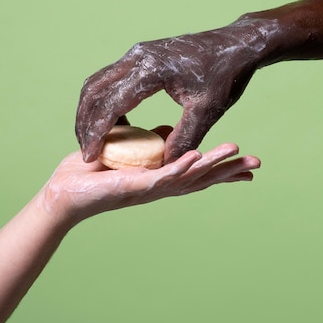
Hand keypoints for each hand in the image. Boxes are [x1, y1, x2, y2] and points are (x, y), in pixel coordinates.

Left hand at [41, 135, 260, 226]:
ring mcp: (149, 188)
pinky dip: (179, 168)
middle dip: (229, 171)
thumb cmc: (92, 173)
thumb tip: (163, 129)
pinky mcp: (133, 188)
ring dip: (212, 165)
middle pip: (201, 178)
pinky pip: (160, 177)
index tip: (247, 164)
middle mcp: (160, 186)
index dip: (222, 168)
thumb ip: (147, 140)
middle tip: (258, 164)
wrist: (65, 192)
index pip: (197, 173)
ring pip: (187, 177)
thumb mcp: (128, 150)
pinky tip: (195, 157)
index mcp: (160, 177)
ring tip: (237, 152)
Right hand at [76, 20, 271, 161]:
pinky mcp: (141, 55)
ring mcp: (137, 53)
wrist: (237, 43)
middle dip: (84, 121)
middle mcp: (138, 56)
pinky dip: (103, 99)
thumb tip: (164, 165)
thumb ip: (184, 138)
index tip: (89, 155)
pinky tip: (112, 121)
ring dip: (90, 109)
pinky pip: (111, 77)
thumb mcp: (207, 110)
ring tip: (90, 137)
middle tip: (84, 148)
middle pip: (95, 90)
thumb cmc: (226, 75)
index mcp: (151, 70)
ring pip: (99, 81)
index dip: (97, 132)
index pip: (111, 103)